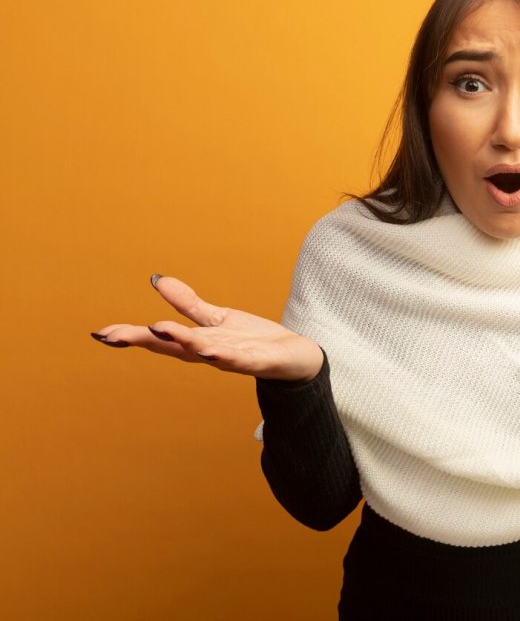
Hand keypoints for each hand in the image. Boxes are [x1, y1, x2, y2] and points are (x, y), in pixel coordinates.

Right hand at [92, 275, 323, 382]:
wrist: (295, 358)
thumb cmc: (254, 340)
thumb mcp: (217, 318)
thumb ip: (188, 303)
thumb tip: (156, 281)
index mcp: (197, 342)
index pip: (159, 339)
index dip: (131, 336)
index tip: (101, 333)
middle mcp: (209, 352)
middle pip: (172, 346)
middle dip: (144, 340)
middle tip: (113, 335)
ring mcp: (231, 358)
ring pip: (201, 351)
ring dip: (180, 342)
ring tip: (156, 330)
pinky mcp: (256, 360)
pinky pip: (238, 359)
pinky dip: (223, 355)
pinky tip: (210, 350)